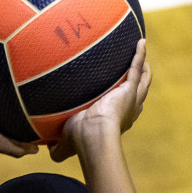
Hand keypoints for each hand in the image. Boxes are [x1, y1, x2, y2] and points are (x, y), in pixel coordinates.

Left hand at [50, 38, 150, 162]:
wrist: (92, 134)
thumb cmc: (80, 140)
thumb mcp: (66, 144)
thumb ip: (58, 149)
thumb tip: (47, 150)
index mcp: (116, 121)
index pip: (125, 110)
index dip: (128, 103)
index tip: (124, 93)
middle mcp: (127, 110)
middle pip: (139, 94)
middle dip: (140, 82)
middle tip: (140, 70)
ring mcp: (130, 98)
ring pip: (143, 80)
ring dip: (144, 68)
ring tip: (141, 53)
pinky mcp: (129, 88)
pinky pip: (136, 67)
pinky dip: (140, 55)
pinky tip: (141, 42)